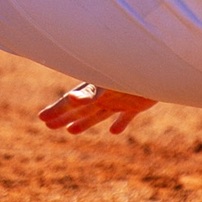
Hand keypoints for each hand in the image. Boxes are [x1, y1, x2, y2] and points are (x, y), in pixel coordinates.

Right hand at [38, 82, 156, 134]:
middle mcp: (105, 95)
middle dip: (65, 117)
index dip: (57, 110)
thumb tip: (70, 97)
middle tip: (48, 125)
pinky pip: (126, 116)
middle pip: (81, 109)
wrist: (159, 70)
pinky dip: (120, 124)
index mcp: (95, 89)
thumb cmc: (130, 74)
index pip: (71, 102)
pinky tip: (114, 131)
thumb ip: (89, 93)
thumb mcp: (106, 85)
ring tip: (71, 131)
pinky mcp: (137, 105)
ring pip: (98, 113)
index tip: (42, 118)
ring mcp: (120, 99)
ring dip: (85, 122)